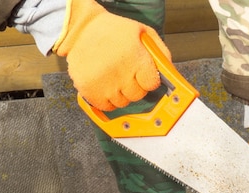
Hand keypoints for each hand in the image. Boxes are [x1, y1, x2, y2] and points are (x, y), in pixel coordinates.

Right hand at [53, 0, 170, 110]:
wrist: (80, 29)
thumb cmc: (113, 31)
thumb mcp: (142, 32)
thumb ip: (160, 51)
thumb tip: (169, 71)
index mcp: (136, 58)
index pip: (152, 84)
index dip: (148, 80)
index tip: (143, 75)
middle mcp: (122, 73)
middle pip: (137, 95)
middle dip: (135, 87)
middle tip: (126, 74)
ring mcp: (105, 84)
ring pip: (123, 103)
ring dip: (120, 94)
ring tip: (113, 77)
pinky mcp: (90, 91)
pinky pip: (106, 107)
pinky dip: (107, 100)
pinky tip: (105, 86)